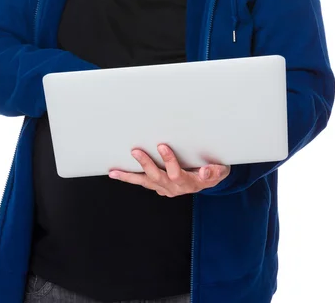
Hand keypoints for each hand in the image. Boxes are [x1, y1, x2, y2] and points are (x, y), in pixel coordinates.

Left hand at [108, 144, 230, 196]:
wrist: (209, 179)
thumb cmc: (214, 170)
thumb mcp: (220, 170)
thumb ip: (213, 171)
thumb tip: (205, 171)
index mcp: (189, 182)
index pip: (176, 173)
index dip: (169, 161)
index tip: (162, 146)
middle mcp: (174, 187)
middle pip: (157, 177)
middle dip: (146, 164)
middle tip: (136, 151)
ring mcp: (165, 188)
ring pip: (145, 182)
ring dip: (130, 176)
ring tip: (115, 172)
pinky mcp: (158, 185)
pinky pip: (143, 182)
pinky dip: (130, 178)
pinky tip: (116, 173)